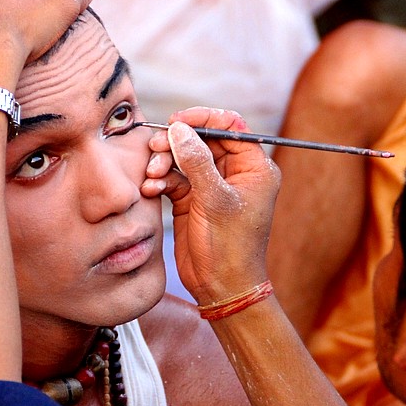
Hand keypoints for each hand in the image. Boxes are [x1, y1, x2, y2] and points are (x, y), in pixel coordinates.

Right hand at [141, 107, 280, 304]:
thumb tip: (180, 129)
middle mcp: (234, 174)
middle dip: (177, 142)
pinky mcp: (192, 200)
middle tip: (157, 146)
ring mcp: (211, 186)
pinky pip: (173, 178)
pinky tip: (151, 189)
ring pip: (184, 158)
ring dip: (165, 161)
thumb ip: (197, 162)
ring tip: (152, 173)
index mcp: (254, 168)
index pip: (231, 127)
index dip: (204, 119)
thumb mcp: (215, 200)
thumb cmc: (230, 246)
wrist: (220, 287)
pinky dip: (160, 180)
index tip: (178, 121)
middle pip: (203, 140)